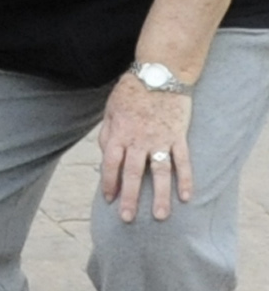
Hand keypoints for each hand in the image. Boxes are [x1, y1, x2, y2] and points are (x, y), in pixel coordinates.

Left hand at [100, 73, 195, 222]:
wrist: (159, 72)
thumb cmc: (131, 91)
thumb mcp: (110, 110)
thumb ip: (107, 134)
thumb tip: (104, 155)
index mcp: (119, 134)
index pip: (110, 165)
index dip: (109, 183)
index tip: (109, 199)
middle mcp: (139, 140)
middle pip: (133, 174)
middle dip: (130, 198)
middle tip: (128, 219)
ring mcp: (161, 139)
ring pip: (160, 173)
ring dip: (161, 196)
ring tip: (161, 216)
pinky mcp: (179, 136)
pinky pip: (183, 161)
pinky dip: (186, 179)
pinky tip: (186, 197)